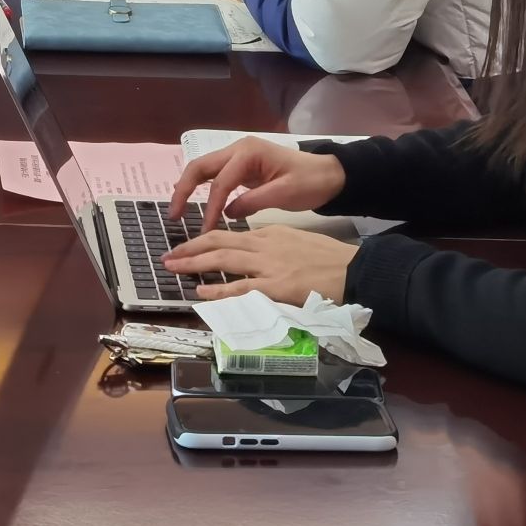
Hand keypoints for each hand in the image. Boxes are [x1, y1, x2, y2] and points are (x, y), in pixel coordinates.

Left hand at [162, 225, 357, 303]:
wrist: (356, 270)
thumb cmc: (330, 259)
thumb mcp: (297, 241)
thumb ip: (273, 245)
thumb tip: (253, 254)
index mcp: (270, 233)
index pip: (230, 234)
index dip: (205, 240)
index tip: (189, 246)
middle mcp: (265, 245)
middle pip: (218, 241)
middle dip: (189, 247)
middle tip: (169, 255)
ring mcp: (269, 265)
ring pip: (223, 259)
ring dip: (194, 263)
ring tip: (174, 268)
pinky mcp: (277, 286)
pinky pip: (240, 287)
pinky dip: (218, 289)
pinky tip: (202, 292)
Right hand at [168, 135, 347, 228]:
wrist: (330, 174)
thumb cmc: (310, 182)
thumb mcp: (284, 194)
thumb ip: (253, 201)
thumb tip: (227, 213)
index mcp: (248, 153)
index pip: (220, 182)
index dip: (209, 207)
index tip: (204, 230)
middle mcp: (238, 150)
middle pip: (200, 166)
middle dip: (183, 189)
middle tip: (174, 214)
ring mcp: (239, 156)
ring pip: (204, 169)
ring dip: (189, 188)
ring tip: (178, 210)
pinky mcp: (242, 166)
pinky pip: (215, 176)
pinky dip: (202, 188)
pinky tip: (195, 203)